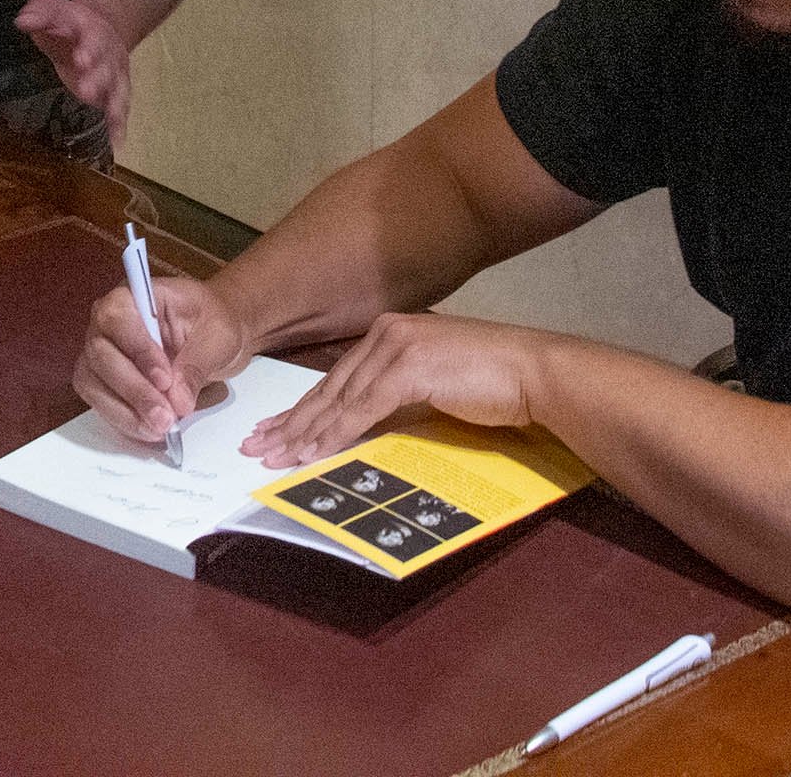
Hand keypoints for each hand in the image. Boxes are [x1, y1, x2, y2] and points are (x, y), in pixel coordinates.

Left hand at [18, 0, 133, 144]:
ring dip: (112, 103)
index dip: (88, 48)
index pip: (91, 36)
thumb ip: (38, 14)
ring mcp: (114, 72)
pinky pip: (120, 108)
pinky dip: (119, 126)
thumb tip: (23, 21)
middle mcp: (108, 51)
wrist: (100, 26)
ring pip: (117, 87)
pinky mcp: (116, 91)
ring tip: (109, 117)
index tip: (81, 59)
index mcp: (91, 29)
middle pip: (106, 65)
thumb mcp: (52, 10)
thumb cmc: (67, 23)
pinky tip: (116, 143)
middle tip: (86, 92)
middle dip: (98, 78)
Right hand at [73, 270, 246, 444]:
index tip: (165, 380)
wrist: (213, 335)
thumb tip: (177, 401)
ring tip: (159, 429)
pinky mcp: (104, 380)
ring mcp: (101, 351)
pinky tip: (148, 430)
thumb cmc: (214, 322)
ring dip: (124, 410)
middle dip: (133, 390)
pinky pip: (100, 401)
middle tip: (165, 418)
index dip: (137, 350)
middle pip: (101, 354)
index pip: (118, 317)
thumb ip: (195, 364)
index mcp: (135, 296)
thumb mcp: (218, 335)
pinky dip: (122, 419)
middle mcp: (108, 322)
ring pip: (93, 381)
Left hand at [240, 312, 560, 467]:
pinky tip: (312, 453)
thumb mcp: (433, 385)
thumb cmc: (493, 384)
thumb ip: (397, 397)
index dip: (303, 408)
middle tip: (256, 448)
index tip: (274, 431)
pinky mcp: (409, 370)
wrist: (534, 374)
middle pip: (328, 387)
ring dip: (304, 434)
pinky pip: (361, 409)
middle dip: (291, 422)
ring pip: (338, 400)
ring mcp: (397, 348)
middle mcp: (387, 333)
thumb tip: (364, 427)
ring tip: (275, 458)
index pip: (336, 378)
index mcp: (391, 332)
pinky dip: (334, 434)